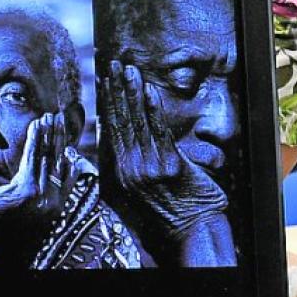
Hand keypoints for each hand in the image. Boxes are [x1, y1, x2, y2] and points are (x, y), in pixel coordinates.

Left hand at [0, 114, 71, 261]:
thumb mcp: (21, 204)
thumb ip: (32, 188)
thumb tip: (37, 170)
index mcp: (53, 204)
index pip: (64, 170)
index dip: (64, 147)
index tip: (64, 129)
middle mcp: (52, 201)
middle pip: (59, 160)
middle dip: (59, 136)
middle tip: (59, 116)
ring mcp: (42, 197)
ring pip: (48, 157)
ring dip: (49, 133)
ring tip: (49, 116)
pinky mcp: (26, 192)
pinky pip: (33, 159)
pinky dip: (36, 139)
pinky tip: (37, 125)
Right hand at [103, 60, 229, 238]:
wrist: (191, 232)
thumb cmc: (169, 212)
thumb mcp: (138, 192)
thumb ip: (129, 165)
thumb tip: (122, 141)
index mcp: (120, 173)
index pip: (110, 129)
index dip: (108, 103)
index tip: (105, 80)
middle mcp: (129, 169)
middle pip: (120, 121)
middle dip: (116, 90)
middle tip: (112, 65)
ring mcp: (148, 168)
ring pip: (137, 123)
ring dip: (132, 93)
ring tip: (127, 70)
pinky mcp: (169, 166)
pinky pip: (159, 131)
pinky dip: (153, 109)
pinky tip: (149, 91)